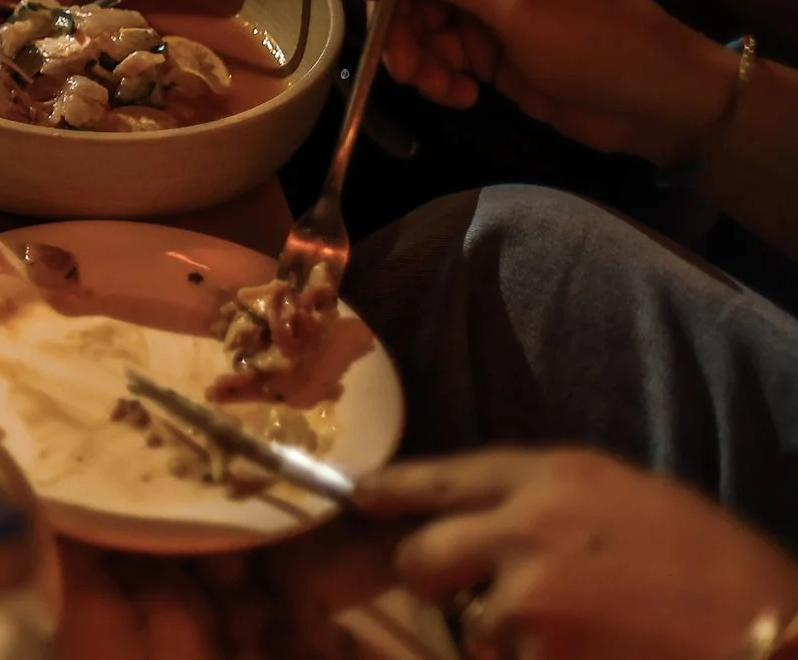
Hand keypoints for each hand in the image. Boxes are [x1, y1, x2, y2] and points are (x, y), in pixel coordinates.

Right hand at [352, 0, 735, 162]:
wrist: (659, 105)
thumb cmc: (602, 39)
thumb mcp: (521, 5)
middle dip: (395, 17)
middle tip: (403, 64)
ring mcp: (480, 1)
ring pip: (411, 15)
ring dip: (413, 54)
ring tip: (442, 87)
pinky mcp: (483, 45)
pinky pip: (434, 51)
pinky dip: (436, 75)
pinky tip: (462, 95)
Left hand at [359, 449, 797, 659]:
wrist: (770, 633)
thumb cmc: (714, 568)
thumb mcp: (628, 500)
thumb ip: (549, 504)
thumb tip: (488, 525)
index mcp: (553, 478)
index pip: (445, 477)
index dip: (397, 490)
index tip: (362, 497)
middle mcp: (525, 529)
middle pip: (421, 557)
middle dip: (434, 581)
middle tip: (470, 595)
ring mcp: (528, 600)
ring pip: (473, 628)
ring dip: (511, 641)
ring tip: (586, 635)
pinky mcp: (538, 657)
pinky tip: (597, 654)